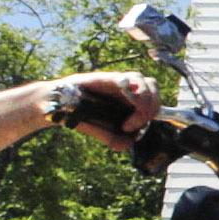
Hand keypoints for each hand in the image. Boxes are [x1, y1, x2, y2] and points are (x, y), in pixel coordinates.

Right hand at [47, 72, 161, 148]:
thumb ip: (119, 140)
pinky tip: (124, 106)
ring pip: (146, 81)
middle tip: (138, 123)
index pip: (154, 98)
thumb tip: (132, 142)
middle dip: (152, 107)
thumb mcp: (104, 134)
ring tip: (129, 122)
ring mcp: (119, 82)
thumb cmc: (84, 117)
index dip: (156, 110)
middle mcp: (128, 89)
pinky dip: (133, 91)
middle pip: (154, 87)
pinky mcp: (109, 78)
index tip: (142, 128)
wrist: (62, 108)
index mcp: (131, 100)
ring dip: (144, 103)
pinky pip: (129, 79)